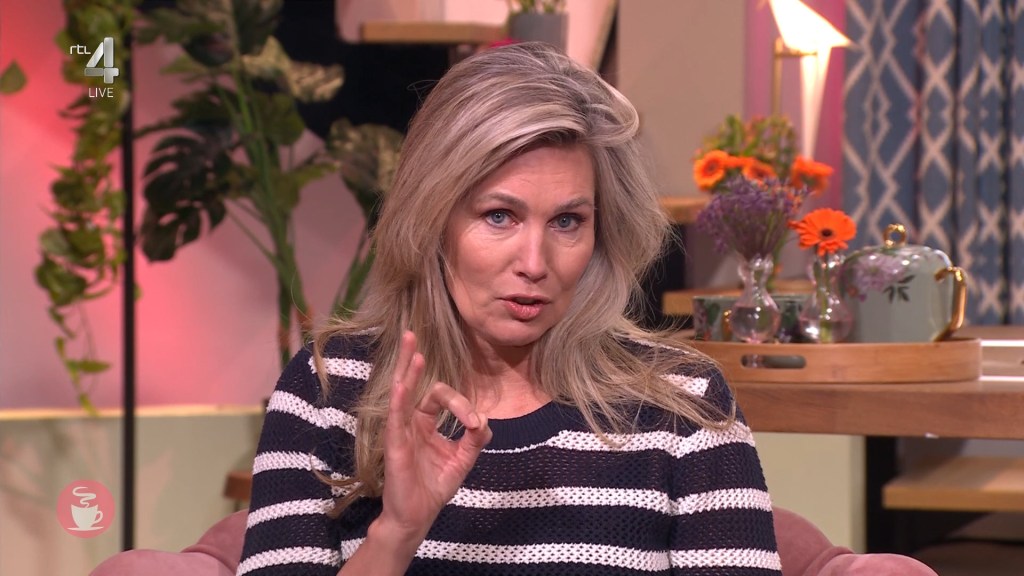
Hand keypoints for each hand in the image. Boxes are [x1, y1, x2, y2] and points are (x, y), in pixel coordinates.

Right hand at [376, 331, 491, 541]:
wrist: (416, 516)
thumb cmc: (433, 487)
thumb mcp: (462, 460)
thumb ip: (475, 439)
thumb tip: (484, 419)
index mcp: (424, 424)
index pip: (440, 397)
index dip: (461, 405)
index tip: (475, 423)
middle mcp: (410, 422)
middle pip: (410, 383)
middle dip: (410, 358)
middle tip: (410, 333)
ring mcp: (400, 431)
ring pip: (401, 393)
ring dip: (406, 370)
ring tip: (410, 346)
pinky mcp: (395, 445)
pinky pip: (397, 418)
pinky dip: (399, 400)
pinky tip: (402, 384)